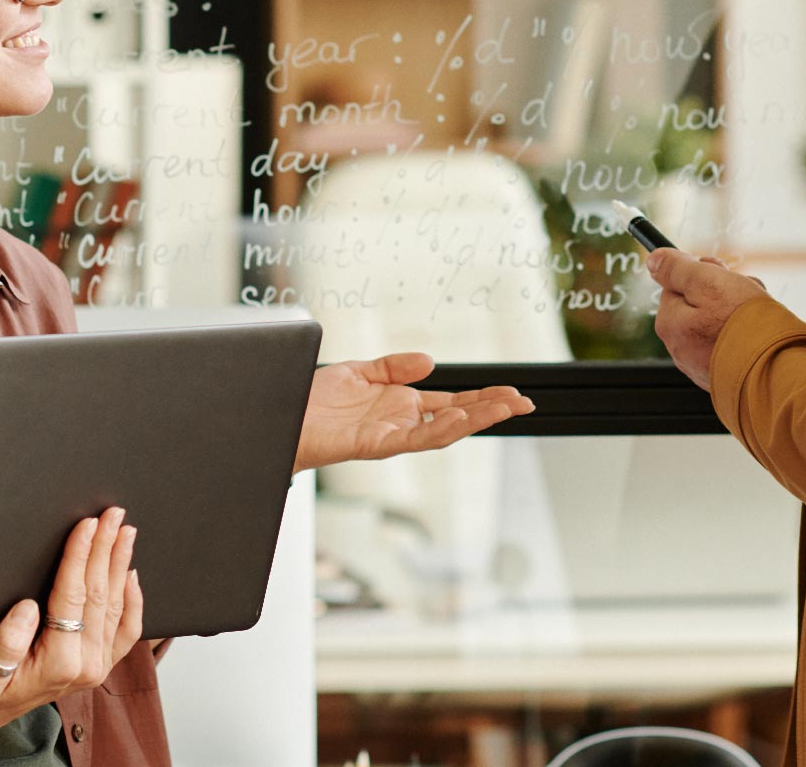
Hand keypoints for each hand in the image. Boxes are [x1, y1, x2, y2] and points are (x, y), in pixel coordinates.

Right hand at [0, 507, 142, 738]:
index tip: (87, 525)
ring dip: (120, 563)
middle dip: (106, 549)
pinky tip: (132, 573)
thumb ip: (3, 645)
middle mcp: (87, 665)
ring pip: (116, 604)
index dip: (80, 556)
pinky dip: (133, 598)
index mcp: (60, 663)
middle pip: (100, 594)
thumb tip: (26, 610)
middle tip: (112, 514)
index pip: (73, 596)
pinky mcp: (101, 663)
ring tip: (125, 531)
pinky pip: (126, 628)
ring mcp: (99, 664)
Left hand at [293, 353, 535, 471]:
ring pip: (444, 431)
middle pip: (458, 417)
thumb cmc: (314, 400)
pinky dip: (438, 429)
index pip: (453, 401)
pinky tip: (458, 417)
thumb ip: (395, 367)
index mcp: (402, 405)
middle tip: (525, 403)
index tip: (513, 393)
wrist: (280, 416)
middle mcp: (402, 422)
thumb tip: (430, 361)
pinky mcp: (374, 444)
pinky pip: (413, 439)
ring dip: (475, 420)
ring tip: (502, 408)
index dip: (483, 398)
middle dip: (491, 411)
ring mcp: (391, 435)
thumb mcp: (359, 371)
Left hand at [647, 249, 768, 390]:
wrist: (776, 370)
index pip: (678, 283)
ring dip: (738, 312)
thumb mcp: (708, 282)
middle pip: (698, 303)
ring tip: (758, 316)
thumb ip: (677, 269)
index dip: (704, 273)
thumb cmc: (743, 324)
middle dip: (724, 293)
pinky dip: (745, 335)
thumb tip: (654, 259)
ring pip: (718, 323)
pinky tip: (760, 335)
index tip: (723, 274)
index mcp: (670, 323)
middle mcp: (679, 347)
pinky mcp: (723, 374)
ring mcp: (701, 365)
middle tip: (745, 294)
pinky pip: (730, 345)